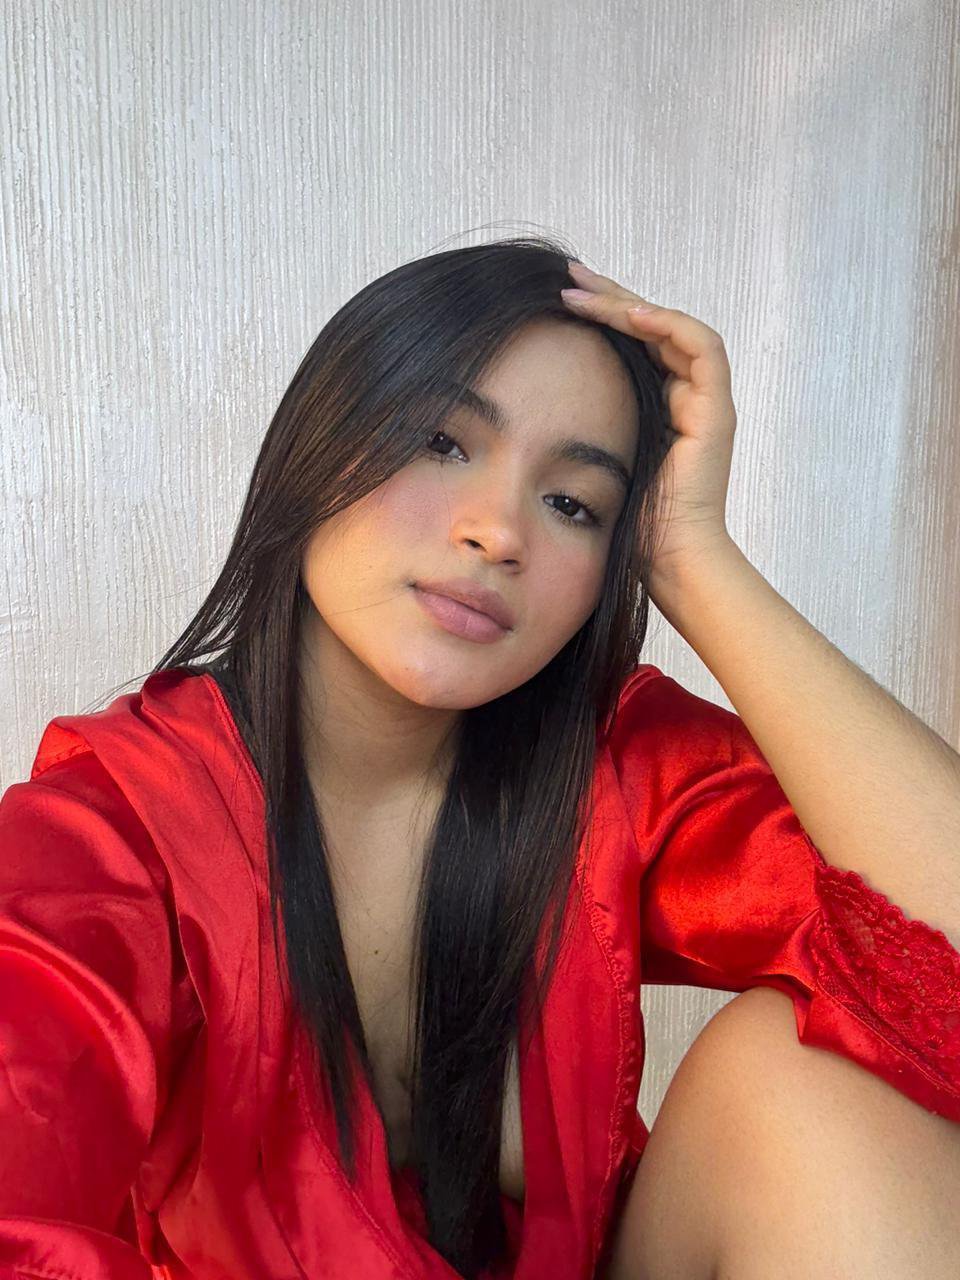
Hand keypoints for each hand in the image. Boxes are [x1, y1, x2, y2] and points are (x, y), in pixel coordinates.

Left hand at [561, 260, 737, 586]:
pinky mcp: (718, 410)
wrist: (667, 562)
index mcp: (658, 411)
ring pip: (674, 327)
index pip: (633, 346)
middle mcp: (686, 400)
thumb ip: (577, 428)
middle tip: (567, 275)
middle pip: (652, 328)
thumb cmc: (627, 528)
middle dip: (609, 298)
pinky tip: (626, 315)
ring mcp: (706, 404)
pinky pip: (700, 346)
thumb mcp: (590, 463)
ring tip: (583, 290)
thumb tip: (523, 404)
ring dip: (629, 304)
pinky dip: (665, 325)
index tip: (556, 300)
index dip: (600, 318)